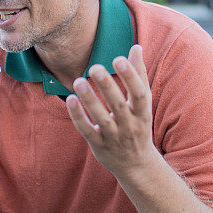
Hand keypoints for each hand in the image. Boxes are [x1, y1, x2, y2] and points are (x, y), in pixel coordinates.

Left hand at [65, 45, 159, 177]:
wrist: (136, 165)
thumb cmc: (138, 125)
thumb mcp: (143, 103)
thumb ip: (139, 75)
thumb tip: (136, 47)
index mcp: (143, 113)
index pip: (140, 94)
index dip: (131, 77)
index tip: (119, 59)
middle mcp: (130, 126)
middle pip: (118, 106)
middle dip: (107, 87)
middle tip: (95, 66)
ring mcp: (113, 137)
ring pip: (101, 119)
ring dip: (89, 100)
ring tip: (78, 80)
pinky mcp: (98, 145)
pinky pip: (87, 130)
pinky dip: (78, 116)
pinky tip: (70, 99)